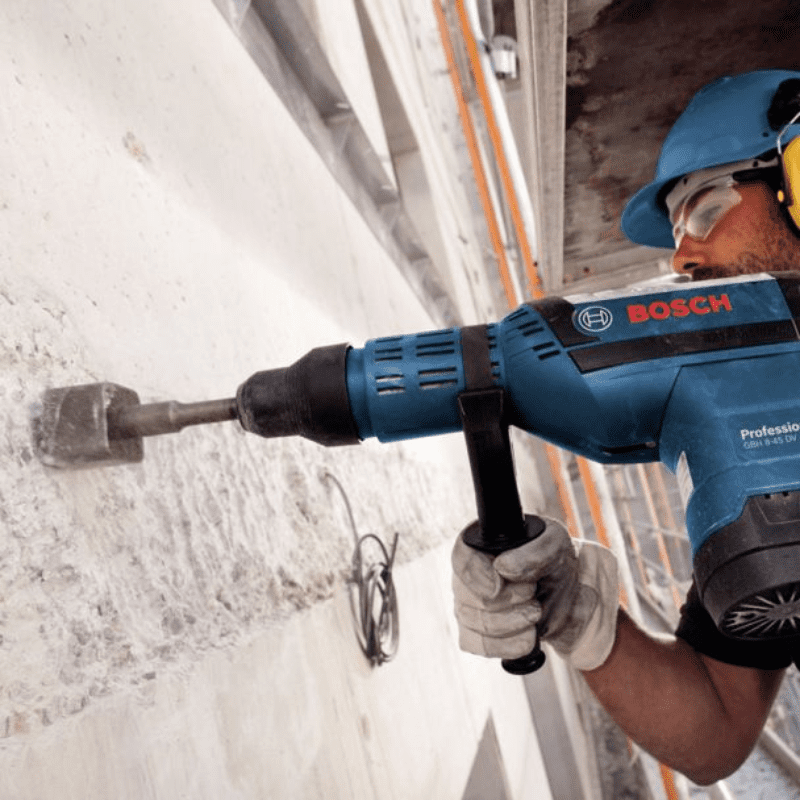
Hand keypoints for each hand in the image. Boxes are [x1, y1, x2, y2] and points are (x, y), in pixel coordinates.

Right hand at [451, 516, 618, 670]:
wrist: (569, 594)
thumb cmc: (556, 560)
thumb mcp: (556, 545)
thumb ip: (535, 552)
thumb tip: (503, 567)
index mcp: (480, 543)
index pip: (461, 559)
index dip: (477, 576)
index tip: (499, 587)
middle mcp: (466, 574)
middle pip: (468, 596)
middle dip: (507, 602)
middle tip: (533, 594)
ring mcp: (467, 604)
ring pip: (472, 622)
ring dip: (510, 623)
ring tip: (535, 613)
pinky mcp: (476, 632)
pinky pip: (476, 644)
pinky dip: (506, 644)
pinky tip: (528, 637)